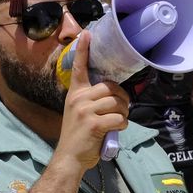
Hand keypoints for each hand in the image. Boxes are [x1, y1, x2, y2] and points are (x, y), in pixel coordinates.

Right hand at [52, 30, 128, 171]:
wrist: (69, 158)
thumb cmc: (78, 137)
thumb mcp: (79, 113)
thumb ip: (91, 101)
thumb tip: (114, 95)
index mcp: (75, 93)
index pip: (79, 67)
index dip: (83, 50)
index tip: (87, 33)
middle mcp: (78, 99)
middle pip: (110, 88)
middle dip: (122, 99)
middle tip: (122, 110)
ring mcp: (85, 111)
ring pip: (116, 103)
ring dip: (123, 113)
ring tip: (117, 121)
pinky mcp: (93, 124)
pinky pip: (118, 118)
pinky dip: (122, 125)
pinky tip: (116, 130)